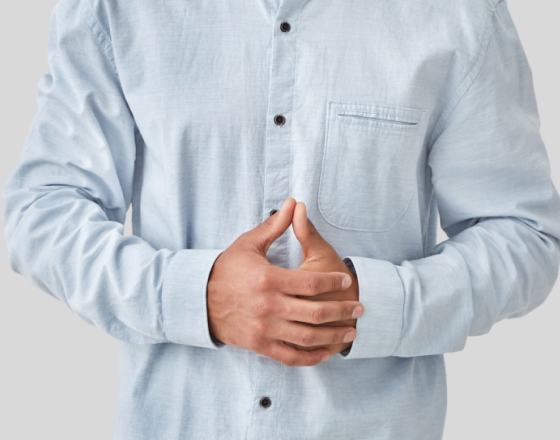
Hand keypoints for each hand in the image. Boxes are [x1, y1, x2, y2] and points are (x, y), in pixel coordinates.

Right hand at [206, 198, 362, 366]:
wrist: (200, 299)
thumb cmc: (227, 268)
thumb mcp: (249, 243)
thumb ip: (275, 226)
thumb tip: (293, 203)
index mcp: (268, 279)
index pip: (312, 284)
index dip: (334, 282)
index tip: (347, 280)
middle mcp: (268, 307)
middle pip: (315, 313)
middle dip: (342, 311)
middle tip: (359, 308)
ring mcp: (264, 329)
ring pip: (307, 337)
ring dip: (333, 335)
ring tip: (350, 331)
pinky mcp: (260, 345)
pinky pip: (291, 356)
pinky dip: (311, 357)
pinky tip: (325, 351)